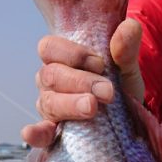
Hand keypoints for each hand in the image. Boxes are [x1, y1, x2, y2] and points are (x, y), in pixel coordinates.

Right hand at [22, 18, 143, 147]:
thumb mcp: (126, 66)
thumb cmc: (120, 85)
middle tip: (107, 91)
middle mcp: (50, 82)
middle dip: (80, 82)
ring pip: (48, 102)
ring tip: (93, 108)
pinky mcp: (54, 133)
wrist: (129, 118)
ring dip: (70, 104)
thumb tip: (130, 27)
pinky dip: (35, 133)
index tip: (100, 64)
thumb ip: (126, 48)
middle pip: (51, 76)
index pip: (50, 48)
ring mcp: (50, 107)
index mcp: (61, 58)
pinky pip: (39, 134)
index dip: (72, 55)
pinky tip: (31, 134)